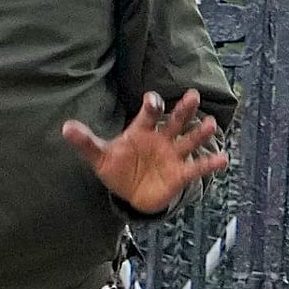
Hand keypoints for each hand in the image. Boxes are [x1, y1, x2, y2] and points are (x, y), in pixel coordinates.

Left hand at [64, 91, 230, 215]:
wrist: (132, 194)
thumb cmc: (118, 168)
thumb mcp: (100, 156)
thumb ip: (86, 142)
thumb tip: (65, 127)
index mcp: (142, 131)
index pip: (149, 114)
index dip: (152, 105)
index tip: (153, 99)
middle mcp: (161, 139)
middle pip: (175, 120)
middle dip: (184, 109)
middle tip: (193, 94)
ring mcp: (173, 155)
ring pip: (189, 140)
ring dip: (200, 133)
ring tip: (212, 123)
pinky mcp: (181, 173)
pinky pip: (197, 167)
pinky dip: (211, 163)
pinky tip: (224, 158)